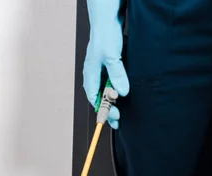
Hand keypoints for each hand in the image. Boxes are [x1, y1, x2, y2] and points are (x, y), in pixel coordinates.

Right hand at [83, 0, 128, 128]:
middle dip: (108, 110)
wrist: (108, 17)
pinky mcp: (107, 67)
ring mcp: (100, 71)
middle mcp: (93, 75)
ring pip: (105, 92)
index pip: (95, 99)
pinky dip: (115, 90)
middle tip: (118, 121)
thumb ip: (117, 75)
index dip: (103, 111)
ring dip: (112, 102)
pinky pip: (110, 83)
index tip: (114, 119)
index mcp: (90, 75)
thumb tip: (121, 92)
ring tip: (120, 112)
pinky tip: (121, 95)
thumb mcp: (112, 56)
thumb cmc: (105, 34)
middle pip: (99, 99)